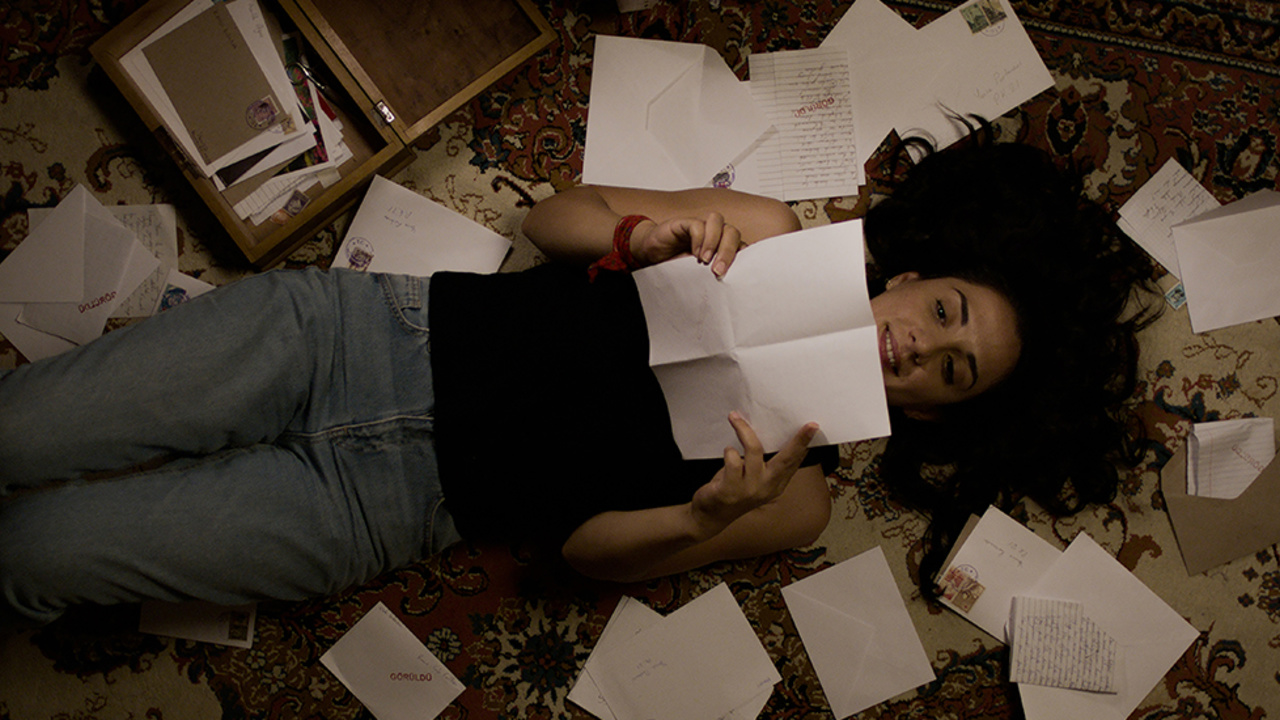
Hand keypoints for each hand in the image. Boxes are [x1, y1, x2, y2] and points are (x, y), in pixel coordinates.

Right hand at [631, 212, 744, 277]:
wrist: (650, 256)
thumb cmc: (676, 266)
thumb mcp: (699, 276)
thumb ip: (713, 276)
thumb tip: (730, 292)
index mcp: (722, 247)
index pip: (741, 246)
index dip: (744, 257)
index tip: (740, 275)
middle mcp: (714, 235)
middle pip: (732, 233)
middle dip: (728, 252)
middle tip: (718, 271)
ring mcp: (701, 228)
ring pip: (718, 222)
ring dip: (715, 242)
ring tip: (705, 261)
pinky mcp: (685, 223)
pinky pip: (698, 224)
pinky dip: (699, 239)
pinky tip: (694, 253)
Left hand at [689, 413, 818, 536]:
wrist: (710, 516)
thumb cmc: (732, 489)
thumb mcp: (753, 478)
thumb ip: (764, 463)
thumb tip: (773, 434)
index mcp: (775, 484)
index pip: (793, 462)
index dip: (803, 444)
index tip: (814, 427)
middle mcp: (766, 488)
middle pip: (785, 460)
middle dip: (798, 441)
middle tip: (810, 424)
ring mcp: (749, 490)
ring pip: (754, 451)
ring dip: (744, 430)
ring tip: (735, 418)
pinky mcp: (730, 491)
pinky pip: (733, 461)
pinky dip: (729, 451)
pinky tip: (727, 451)